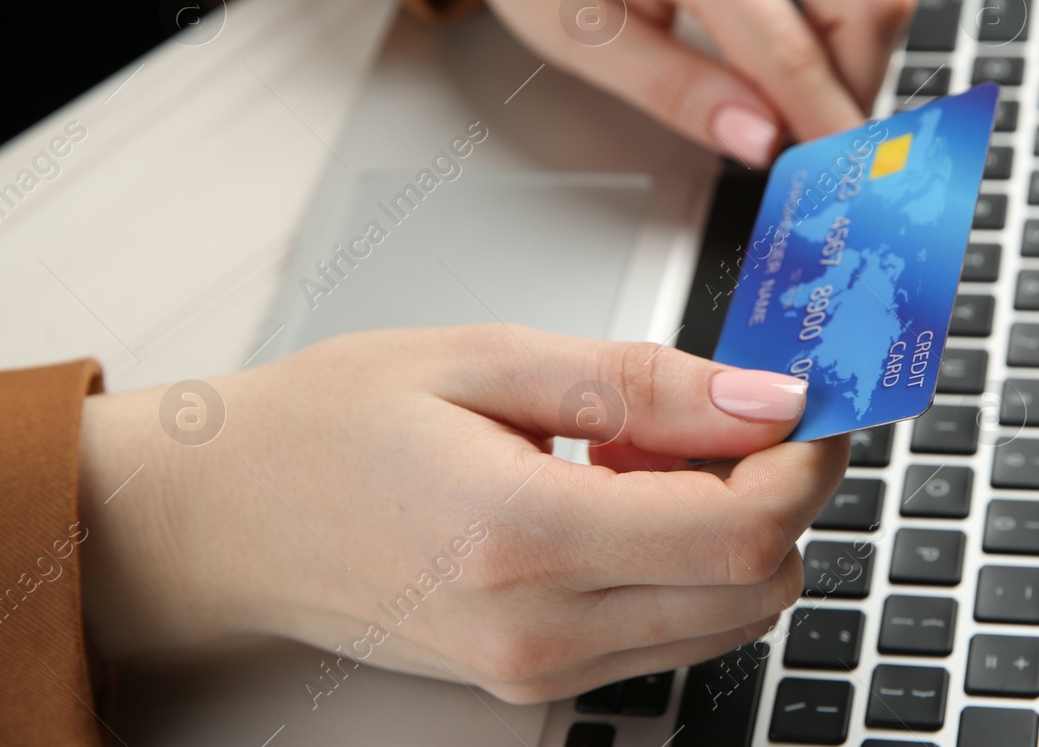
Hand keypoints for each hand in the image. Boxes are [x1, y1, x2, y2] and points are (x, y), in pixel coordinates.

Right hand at [76, 326, 847, 702]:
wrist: (231, 516)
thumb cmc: (334, 424)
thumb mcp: (488, 359)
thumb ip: (642, 384)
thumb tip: (765, 398)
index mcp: (524, 535)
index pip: (741, 532)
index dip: (806, 462)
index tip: (808, 402)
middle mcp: (539, 631)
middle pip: (755, 587)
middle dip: (781, 493)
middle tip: (730, 411)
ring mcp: (538, 671)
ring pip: (728, 619)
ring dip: (735, 531)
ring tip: (653, 452)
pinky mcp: (536, 679)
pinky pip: (672, 634)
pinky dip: (687, 566)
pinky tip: (625, 499)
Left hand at [431, 0, 917, 165]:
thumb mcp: (588, 42)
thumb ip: (681, 94)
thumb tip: (759, 141)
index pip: (790, 50)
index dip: (821, 126)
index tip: (835, 176)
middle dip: (858, 84)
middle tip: (813, 133)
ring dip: (869, 46)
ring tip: (808, 85)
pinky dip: (869, 4)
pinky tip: (818, 36)